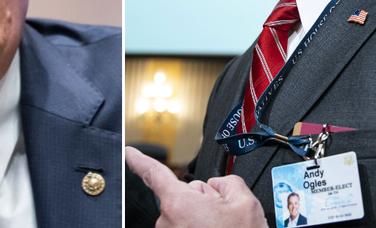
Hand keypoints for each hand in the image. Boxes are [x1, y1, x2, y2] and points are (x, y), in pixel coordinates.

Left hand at [125, 146, 267, 227]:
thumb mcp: (245, 202)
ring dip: (198, 220)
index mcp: (180, 204)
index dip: (139, 160)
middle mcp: (167, 222)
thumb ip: (226, 182)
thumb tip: (215, 185)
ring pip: (183, 216)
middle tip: (219, 217)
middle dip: (198, 202)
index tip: (129, 153)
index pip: (153, 173)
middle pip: (180, 197)